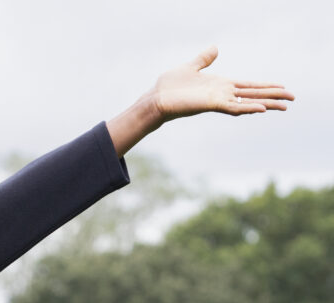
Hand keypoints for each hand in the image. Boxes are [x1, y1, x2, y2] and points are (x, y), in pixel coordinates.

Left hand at [107, 47, 293, 156]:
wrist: (156, 98)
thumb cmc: (169, 86)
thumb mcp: (190, 67)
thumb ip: (204, 59)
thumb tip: (215, 48)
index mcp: (220, 85)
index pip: (248, 86)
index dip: (265, 86)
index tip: (282, 87)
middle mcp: (222, 94)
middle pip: (253, 95)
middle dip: (273, 96)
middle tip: (292, 99)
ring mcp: (218, 100)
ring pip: (248, 103)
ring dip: (266, 104)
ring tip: (284, 106)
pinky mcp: (211, 105)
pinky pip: (234, 107)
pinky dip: (247, 107)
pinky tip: (261, 108)